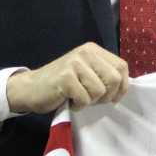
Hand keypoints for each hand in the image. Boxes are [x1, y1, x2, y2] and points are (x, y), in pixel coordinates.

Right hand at [7, 43, 129, 113]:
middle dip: (106, 96)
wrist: (30, 88)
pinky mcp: (65, 78)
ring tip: (77, 97)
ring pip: (100, 91)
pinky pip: (85, 99)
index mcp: (93, 50)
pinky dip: (78, 105)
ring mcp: (75, 64)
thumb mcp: (86, 72)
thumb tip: (125, 86)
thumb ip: (104, 74)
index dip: (122, 86)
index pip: (121, 67)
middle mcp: (85, 53)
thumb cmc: (61, 84)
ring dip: (90, 101)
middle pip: (114, 79)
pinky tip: (68, 100)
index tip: (112, 98)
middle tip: (91, 99)